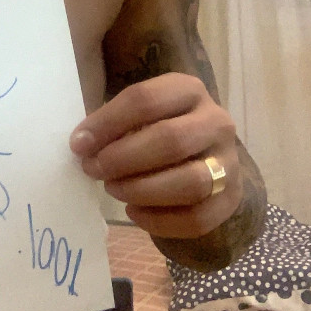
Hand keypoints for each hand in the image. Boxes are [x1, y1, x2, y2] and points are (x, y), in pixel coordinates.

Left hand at [69, 73, 241, 238]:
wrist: (207, 152)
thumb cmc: (159, 126)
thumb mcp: (141, 112)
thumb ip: (114, 122)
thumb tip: (82, 144)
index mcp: (188, 89)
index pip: (145, 99)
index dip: (107, 122)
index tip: (78, 143)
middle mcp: (216, 122)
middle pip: (170, 140)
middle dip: (123, 158)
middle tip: (93, 169)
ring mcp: (230, 162)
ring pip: (190, 182)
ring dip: (142, 190)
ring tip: (113, 189)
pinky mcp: (232, 199)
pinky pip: (198, 218)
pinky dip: (160, 220)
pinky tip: (134, 212)